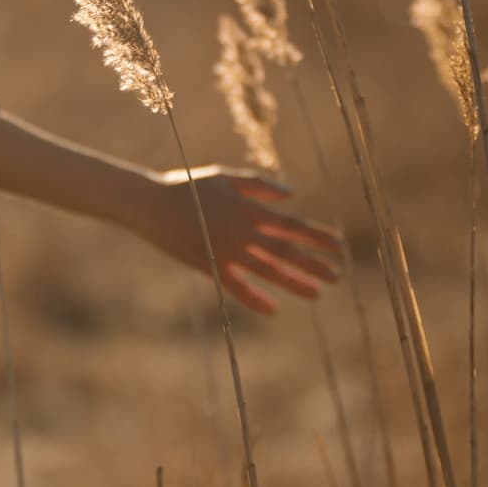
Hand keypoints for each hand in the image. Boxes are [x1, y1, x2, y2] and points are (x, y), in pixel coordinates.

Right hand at [140, 165, 341, 314]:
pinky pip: (236, 287)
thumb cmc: (189, 186)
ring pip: (267, 271)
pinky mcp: (209, 266)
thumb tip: (292, 195)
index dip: (316, 235)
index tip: (338, 245)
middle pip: (285, 251)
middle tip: (337, 276)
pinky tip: (273, 309)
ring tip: (317, 293)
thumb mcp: (225, 177)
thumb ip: (260, 185)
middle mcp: (241, 231)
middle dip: (313, 263)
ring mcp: (225, 251)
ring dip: (294, 282)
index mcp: (247, 208)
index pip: (290, 225)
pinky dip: (254, 298)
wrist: (150, 203)